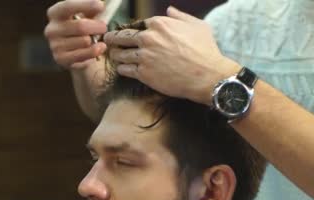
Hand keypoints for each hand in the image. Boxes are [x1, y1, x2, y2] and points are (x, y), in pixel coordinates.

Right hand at [44, 0, 108, 69]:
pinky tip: (97, 49)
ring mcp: (55, 46)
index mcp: (55, 13)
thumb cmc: (82, 27)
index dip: (86, 5)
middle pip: (80, 26)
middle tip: (104, 28)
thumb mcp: (86, 14)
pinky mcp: (61, 59)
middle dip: (97, 27)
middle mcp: (51, 29)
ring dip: (95, 41)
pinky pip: (83, 55)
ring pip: (84, 42)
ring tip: (97, 40)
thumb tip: (99, 7)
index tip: (101, 6)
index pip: (68, 6)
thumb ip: (91, 9)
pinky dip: (93, 52)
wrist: (77, 49)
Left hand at [103, 6, 239, 104]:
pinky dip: (122, 68)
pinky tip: (122, 68)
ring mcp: (143, 56)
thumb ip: (180, 16)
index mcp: (159, 23)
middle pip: (122, 36)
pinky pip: (125, 69)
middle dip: (113, 38)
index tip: (129, 33)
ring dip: (116, 54)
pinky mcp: (143, 73)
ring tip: (113, 55)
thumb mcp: (197, 26)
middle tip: (107, 40)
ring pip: (120, 54)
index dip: (133, 29)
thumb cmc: (205, 50)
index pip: (138, 24)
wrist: (206, 76)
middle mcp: (148, 38)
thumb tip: (169, 10)